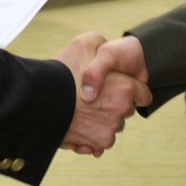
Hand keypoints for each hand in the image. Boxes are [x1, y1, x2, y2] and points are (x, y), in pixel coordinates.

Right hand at [57, 33, 150, 156]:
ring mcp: (111, 128)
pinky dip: (94, 136)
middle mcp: (122, 110)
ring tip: (84, 111)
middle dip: (115, 105)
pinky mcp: (99, 143)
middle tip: (95, 98)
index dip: (133, 90)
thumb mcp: (85, 42)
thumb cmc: (63, 69)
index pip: (143, 95)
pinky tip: (81, 125)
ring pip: (113, 125)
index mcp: (125, 88)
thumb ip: (102, 43)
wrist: (42, 100)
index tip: (122, 90)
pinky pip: (102, 142)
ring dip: (103, 120)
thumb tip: (106, 46)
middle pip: (126, 110)